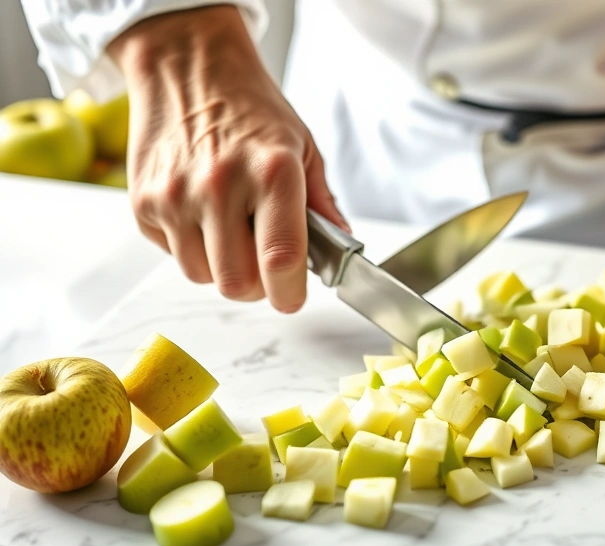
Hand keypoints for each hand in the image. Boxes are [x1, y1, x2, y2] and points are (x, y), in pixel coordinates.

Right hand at [108, 5, 347, 312]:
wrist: (188, 68)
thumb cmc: (250, 108)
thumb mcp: (303, 147)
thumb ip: (322, 205)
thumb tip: (341, 250)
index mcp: (272, 171)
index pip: (282, 258)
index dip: (290, 292)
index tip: (292, 296)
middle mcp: (220, 185)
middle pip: (238, 284)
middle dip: (257, 287)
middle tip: (265, 266)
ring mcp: (176, 196)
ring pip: (203, 276)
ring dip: (223, 267)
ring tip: (232, 229)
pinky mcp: (143, 204)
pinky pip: (173, 256)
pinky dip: (192, 248)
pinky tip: (202, 213)